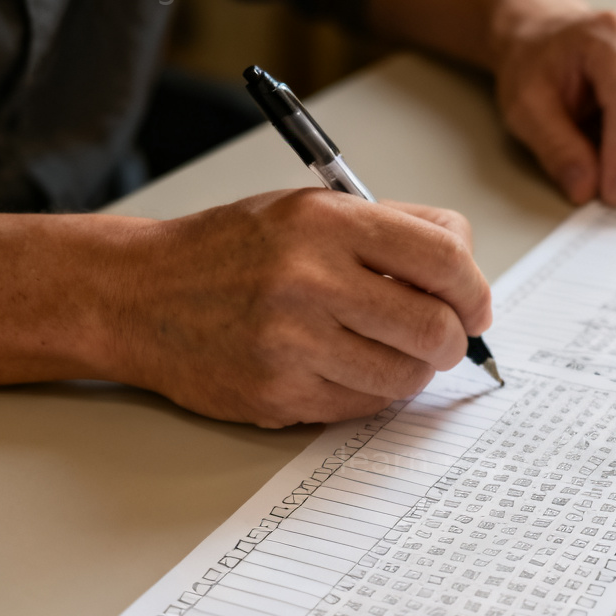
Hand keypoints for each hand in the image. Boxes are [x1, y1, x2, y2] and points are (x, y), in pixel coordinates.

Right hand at [107, 190, 491, 426]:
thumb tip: (466, 270)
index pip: (445, 258)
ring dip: (415, 370)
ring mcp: (294, 344)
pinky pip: (364, 405)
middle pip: (436, 328)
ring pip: (406, 376)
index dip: (476, 290)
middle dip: (455, 340)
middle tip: (445, 340)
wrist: (139, 296)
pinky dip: (373, 392)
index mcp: (327, 224)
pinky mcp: (280, 394)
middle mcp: (311, 281)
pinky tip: (349, 368)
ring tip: (391, 351)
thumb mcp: (308, 210)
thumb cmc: (231, 252)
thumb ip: (392, 229)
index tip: (476, 307)